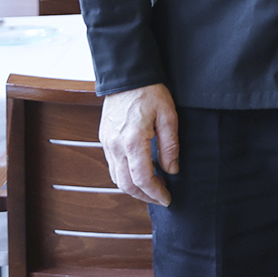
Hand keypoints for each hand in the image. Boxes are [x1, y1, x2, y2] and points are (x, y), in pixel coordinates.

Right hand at [99, 83, 178, 205]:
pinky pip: (113, 166)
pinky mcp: (104, 140)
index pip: (142, 178)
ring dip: (134, 188)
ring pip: (116, 177)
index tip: (167, 199)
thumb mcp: (168, 116)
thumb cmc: (150, 93)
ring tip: (154, 187)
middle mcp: (115, 146)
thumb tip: (172, 170)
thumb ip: (170, 145)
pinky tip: (141, 173)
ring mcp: (107, 143)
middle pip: (126, 184)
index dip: (155, 193)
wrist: (127, 77)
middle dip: (144, 196)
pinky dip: (125, 176)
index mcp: (133, 140)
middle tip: (162, 198)